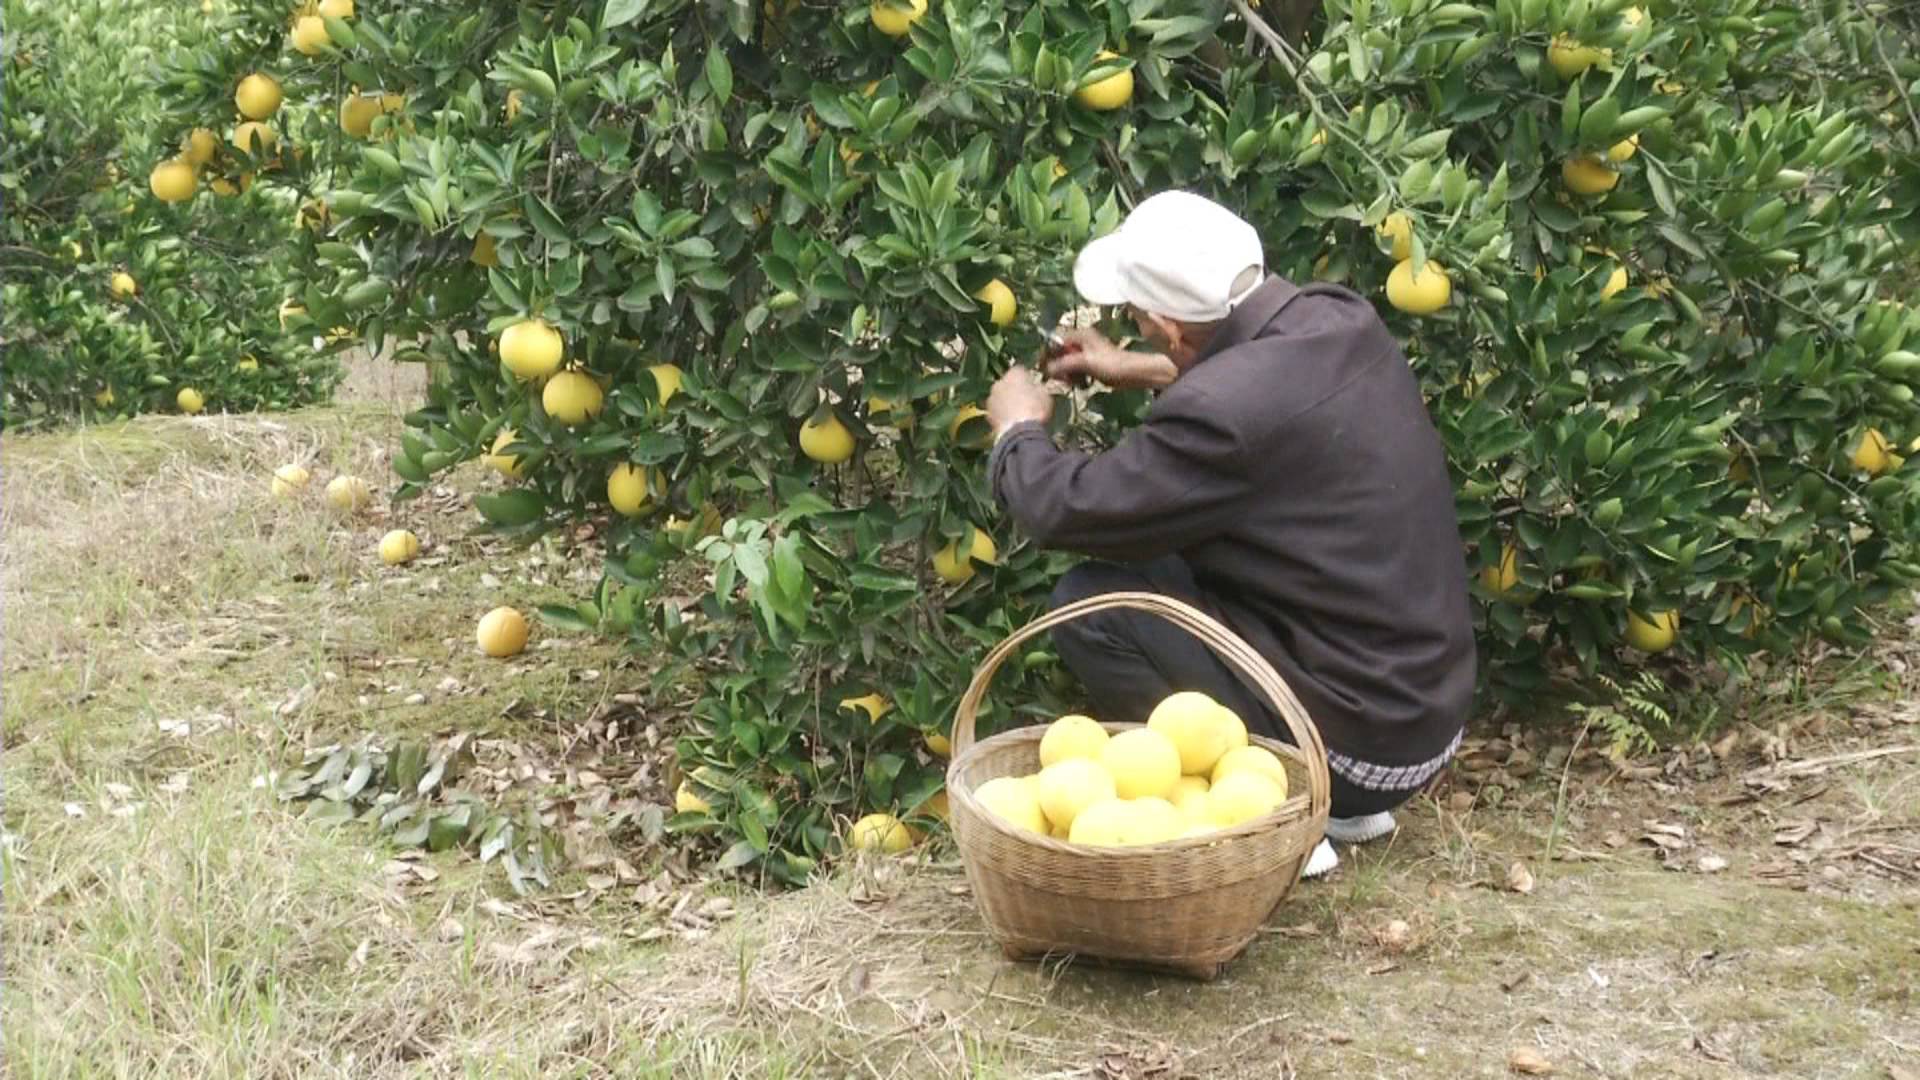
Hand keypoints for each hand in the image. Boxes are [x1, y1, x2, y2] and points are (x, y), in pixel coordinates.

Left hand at [986, 367, 1053, 436]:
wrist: (1018, 432)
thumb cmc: (1036, 409)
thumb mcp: (1046, 395)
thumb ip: (1039, 387)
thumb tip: (1036, 386)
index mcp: (1014, 373)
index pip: (1021, 370)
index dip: (1028, 378)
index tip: (1033, 386)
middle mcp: (999, 382)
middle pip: (1007, 383)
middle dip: (1014, 389)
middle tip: (1025, 399)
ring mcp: (991, 398)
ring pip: (1000, 396)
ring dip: (1006, 401)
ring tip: (1017, 412)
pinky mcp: (987, 413)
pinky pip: (997, 410)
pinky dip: (1002, 413)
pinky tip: (1010, 421)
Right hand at [1042, 328, 1175, 390]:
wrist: (1131, 374)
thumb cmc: (1110, 364)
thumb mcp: (1085, 362)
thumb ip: (1065, 364)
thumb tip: (1047, 369)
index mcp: (1080, 335)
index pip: (1056, 339)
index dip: (1048, 351)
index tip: (1043, 366)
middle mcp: (1081, 341)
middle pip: (1060, 351)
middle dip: (1057, 364)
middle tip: (1059, 378)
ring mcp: (1086, 353)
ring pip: (1067, 361)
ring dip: (1065, 372)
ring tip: (1069, 382)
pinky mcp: (1090, 364)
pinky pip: (1075, 369)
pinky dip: (1074, 376)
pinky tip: (1077, 384)